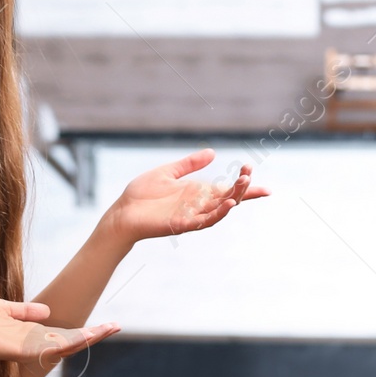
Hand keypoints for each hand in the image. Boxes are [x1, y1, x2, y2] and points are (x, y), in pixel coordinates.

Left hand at [0, 299, 118, 370]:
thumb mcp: (5, 309)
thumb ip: (26, 311)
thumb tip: (47, 310)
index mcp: (33, 334)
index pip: (65, 333)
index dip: (85, 330)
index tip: (106, 323)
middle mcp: (36, 343)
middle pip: (71, 341)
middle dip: (94, 335)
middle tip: (116, 326)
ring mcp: (31, 349)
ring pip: (65, 346)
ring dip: (86, 338)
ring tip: (108, 329)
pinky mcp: (23, 350)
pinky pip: (48, 348)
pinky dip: (67, 344)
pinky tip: (83, 338)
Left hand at [100, 149, 267, 247]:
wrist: (122, 212)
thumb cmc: (141, 194)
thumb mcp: (168, 173)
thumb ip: (189, 164)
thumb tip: (212, 153)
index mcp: (198, 193)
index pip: (227, 188)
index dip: (244, 183)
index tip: (253, 170)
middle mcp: (199, 205)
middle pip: (229, 198)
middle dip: (242, 187)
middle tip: (247, 173)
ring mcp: (192, 215)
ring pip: (220, 210)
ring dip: (234, 199)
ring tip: (244, 185)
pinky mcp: (182, 224)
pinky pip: (204, 221)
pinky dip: (218, 214)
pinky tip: (228, 205)